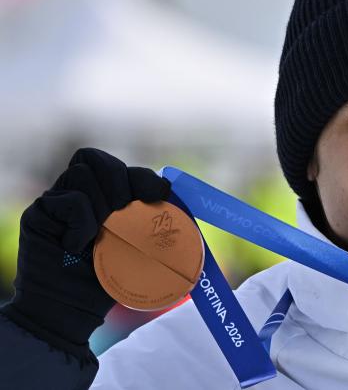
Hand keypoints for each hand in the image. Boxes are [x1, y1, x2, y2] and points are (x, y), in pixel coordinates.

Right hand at [0, 148, 170, 359]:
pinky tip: (82, 245)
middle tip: (127, 211)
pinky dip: (83, 220)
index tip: (161, 193)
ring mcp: (57, 201)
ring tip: (104, 231)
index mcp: (104, 197)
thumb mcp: (142, 250)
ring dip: (101, 202)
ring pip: (80, 173)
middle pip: (98, 159)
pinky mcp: (39, 215)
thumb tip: (183, 204)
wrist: (72, 312)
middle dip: (120, 181)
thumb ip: (155, 225)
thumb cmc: (111, 282)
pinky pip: (68, 200)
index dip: (142, 175)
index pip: (121, 168)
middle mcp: (79, 193)